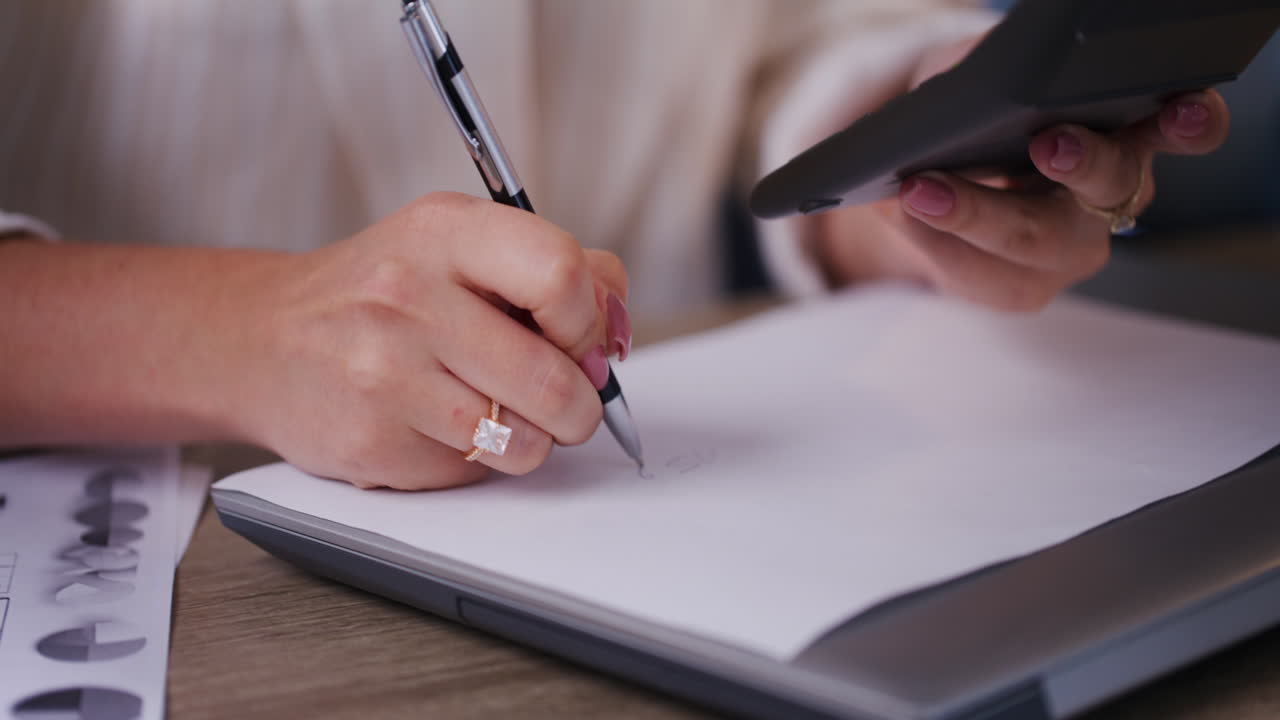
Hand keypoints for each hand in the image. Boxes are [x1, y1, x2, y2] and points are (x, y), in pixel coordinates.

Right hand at [227, 192, 628, 489]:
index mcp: (446, 232)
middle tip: (567, 402)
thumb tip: (614, 333)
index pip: (561, 274)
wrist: (262, 340)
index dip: (589, 321)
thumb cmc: (380, 290)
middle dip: (580, 405)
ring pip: (525, 441)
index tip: (580, 340)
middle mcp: (409, 296)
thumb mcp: (458, 244)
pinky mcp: (371, 444)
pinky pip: (473, 474)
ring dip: (534, 439)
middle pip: (555, 378)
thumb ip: (553, 269)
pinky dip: (477, 461)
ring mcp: (384, 373)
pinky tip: (440, 426)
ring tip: (501, 413)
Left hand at [815, 39, 1231, 310]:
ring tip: (919, 189)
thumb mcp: (984, 76)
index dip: (1193, 121)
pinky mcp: (1025, 287)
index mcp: (1132, 129)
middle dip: (1083, 162)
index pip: (1189, 125)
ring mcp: (1073, 249)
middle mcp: (1116, 195)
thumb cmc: (981, 110)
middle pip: (1111, 186)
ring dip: (975, 214)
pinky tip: (902, 214)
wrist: (942, 170)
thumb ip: (990, 70)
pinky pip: (982, 276)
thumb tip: (967, 84)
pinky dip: (934, 242)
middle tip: (1049, 142)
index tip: (1180, 109)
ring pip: (1034, 244)